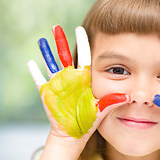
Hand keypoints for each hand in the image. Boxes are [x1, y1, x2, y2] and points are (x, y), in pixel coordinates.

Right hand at [28, 25, 128, 142]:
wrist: (74, 133)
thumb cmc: (89, 121)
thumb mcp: (101, 109)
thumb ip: (112, 101)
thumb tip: (128, 96)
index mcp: (84, 79)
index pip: (84, 56)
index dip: (82, 42)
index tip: (81, 28)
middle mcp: (70, 78)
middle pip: (64, 55)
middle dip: (60, 41)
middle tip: (56, 26)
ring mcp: (58, 84)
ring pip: (50, 64)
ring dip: (46, 52)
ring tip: (42, 39)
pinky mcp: (47, 93)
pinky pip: (39, 79)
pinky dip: (35, 71)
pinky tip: (30, 62)